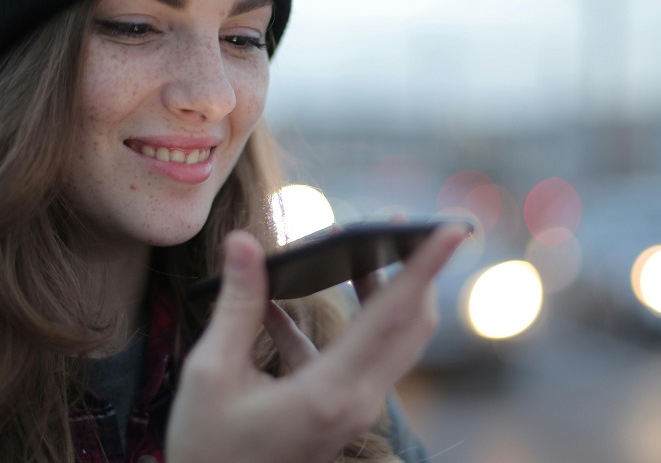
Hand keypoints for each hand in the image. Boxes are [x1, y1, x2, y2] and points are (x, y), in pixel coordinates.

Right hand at [165, 225, 467, 462]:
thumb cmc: (206, 449)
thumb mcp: (210, 374)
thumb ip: (237, 305)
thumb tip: (244, 242)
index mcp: (330, 392)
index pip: (393, 315)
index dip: (425, 267)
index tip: (454, 229)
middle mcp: (357, 401)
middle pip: (410, 323)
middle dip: (414, 269)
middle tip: (401, 221)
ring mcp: (355, 410)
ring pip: (392, 338)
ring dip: (383, 291)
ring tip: (360, 246)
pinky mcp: (342, 412)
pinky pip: (355, 356)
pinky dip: (335, 324)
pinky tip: (281, 303)